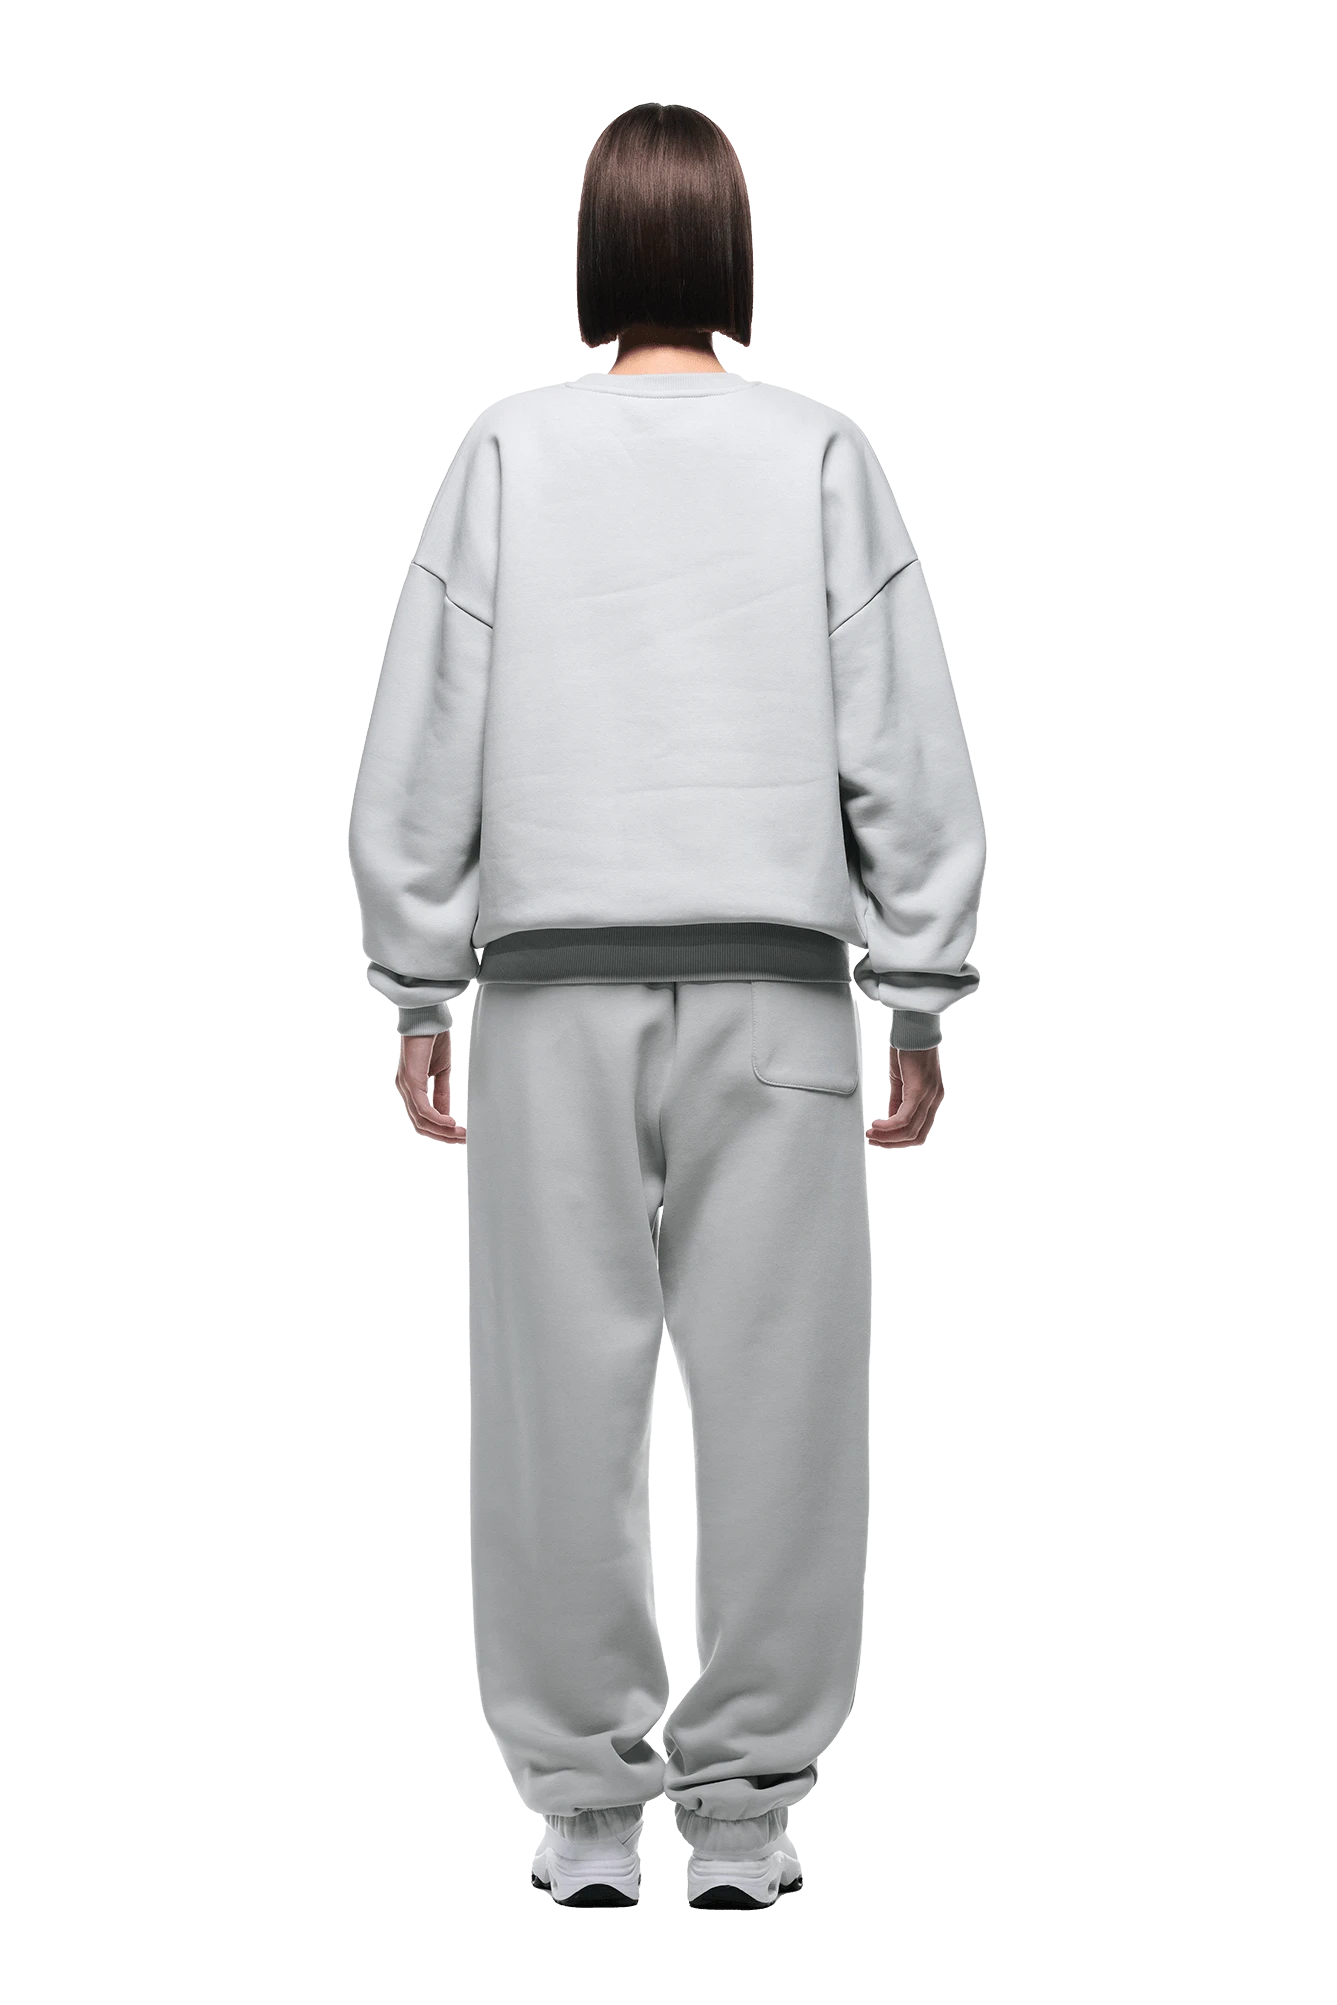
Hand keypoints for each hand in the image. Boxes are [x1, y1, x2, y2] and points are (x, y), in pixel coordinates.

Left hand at [397, 1030, 466, 1144]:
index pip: (422, 1118)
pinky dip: (438, 1119)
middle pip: (421, 1124)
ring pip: (422, 1120)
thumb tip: (444, 1113)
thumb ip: (441, 1092)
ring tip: (460, 1133)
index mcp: (411, 1087)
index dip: (441, 1130)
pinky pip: (423, 1109)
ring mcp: (406, 1086)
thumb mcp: (441, 1070)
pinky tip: (450, 1122)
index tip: (459, 1134)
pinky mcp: (411, 1081)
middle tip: (463, 1138)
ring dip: (443, 1131)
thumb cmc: (432, 1038)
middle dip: (444, 1135)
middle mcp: (405, 1089)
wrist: (427, 1017)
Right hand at [866, 1045, 943, 1148]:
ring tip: (871, 1133)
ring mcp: (928, 1096)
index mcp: (931, 1099)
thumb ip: (898, 1101)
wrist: (914, 1028)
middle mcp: (934, 1100)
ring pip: (909, 1130)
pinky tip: (876, 1123)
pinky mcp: (919, 1090)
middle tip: (873, 1139)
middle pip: (915, 1137)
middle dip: (891, 1143)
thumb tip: (890, 1120)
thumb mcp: (902, 1080)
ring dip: (887, 1136)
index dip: (898, 1141)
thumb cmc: (908, 1050)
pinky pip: (904, 1118)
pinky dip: (888, 1126)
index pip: (919, 1132)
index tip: (880, 1139)